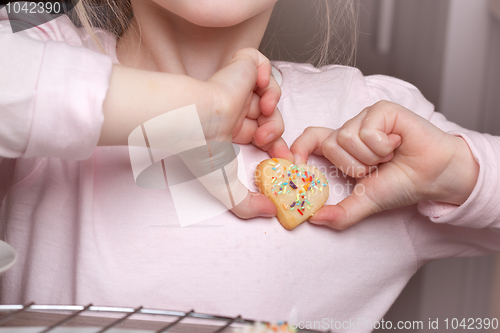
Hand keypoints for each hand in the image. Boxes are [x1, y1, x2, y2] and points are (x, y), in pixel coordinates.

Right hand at [198, 48, 292, 218]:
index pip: (263, 136)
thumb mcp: (226, 187)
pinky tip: (260, 89)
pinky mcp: (239, 69)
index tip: (284, 159)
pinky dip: (267, 75)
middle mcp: (235, 108)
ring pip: (269, 94)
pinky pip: (261, 64)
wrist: (193, 120)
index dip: (277, 147)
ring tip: (263, 114)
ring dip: (273, 107)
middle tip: (271, 140)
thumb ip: (247, 205)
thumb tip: (271, 213)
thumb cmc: (201, 151)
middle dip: (276, 131)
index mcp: (231, 130)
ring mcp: (237, 88)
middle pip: (270, 117)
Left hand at [291, 100, 478, 229]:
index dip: (300, 148)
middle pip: (329, 144)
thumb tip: (313, 219)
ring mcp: (366, 118)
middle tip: (375, 168)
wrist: (434, 176)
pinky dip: (382, 147)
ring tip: (388, 157)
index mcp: (343, 149)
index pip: (311, 138)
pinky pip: (367, 131)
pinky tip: (397, 145)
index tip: (297, 165)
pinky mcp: (382, 110)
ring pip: (347, 137)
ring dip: (370, 157)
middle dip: (353, 166)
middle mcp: (351, 130)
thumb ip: (340, 213)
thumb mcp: (366, 202)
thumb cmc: (401, 183)